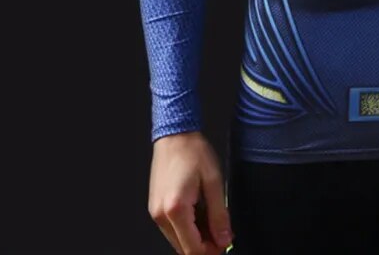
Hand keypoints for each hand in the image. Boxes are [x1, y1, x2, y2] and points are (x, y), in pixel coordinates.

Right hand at [148, 131, 234, 254]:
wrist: (175, 134)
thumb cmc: (193, 151)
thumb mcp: (214, 182)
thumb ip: (219, 214)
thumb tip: (224, 239)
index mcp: (176, 209)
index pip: (192, 248)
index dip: (211, 251)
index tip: (224, 244)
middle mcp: (161, 214)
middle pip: (182, 248)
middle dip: (204, 246)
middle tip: (221, 234)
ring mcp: (155, 212)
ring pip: (176, 240)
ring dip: (195, 238)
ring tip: (212, 220)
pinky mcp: (154, 207)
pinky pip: (171, 228)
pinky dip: (186, 228)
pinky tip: (199, 214)